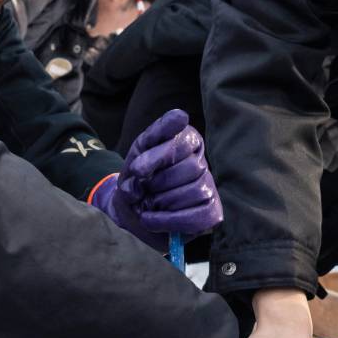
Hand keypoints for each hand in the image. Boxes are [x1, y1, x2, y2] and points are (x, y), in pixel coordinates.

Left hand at [96, 108, 221, 246]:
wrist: (128, 208)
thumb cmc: (136, 177)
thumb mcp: (138, 152)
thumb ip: (156, 134)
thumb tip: (181, 117)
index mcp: (188, 140)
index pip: (183, 143)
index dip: (157, 158)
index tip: (136, 169)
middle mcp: (201, 161)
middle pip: (190, 169)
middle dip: (158, 183)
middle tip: (143, 189)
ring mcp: (208, 188)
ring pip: (195, 192)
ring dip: (162, 202)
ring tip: (147, 204)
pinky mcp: (210, 212)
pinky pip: (199, 217)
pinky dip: (170, 220)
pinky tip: (151, 219)